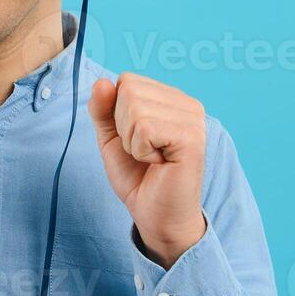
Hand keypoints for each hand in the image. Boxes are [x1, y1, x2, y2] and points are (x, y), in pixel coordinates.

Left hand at [87, 72, 206, 266]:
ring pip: (134, 107)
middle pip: (128, 90)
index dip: (117, 114)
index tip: (135, 139)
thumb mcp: (111, 137)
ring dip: (132, 141)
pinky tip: (158, 163)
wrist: (154, 214)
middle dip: (123, 127)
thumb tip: (102, 82)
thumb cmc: (138, 176)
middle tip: (143, 151)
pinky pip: (144, 128)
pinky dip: (141, 150)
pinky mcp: (191, 138)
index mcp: (171, 98)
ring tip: (151, 158)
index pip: (126, 81)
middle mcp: (187, 103)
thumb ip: (102, 108)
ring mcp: (192, 119)